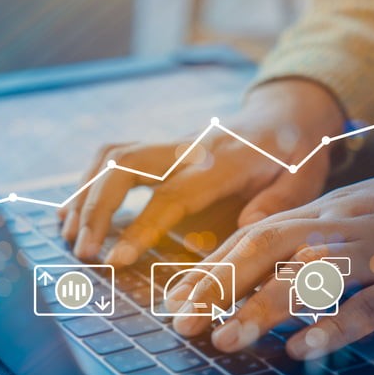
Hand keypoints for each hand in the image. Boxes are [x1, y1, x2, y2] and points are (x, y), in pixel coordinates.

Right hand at [59, 79, 343, 265]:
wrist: (286, 114)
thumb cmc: (296, 154)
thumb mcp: (303, 179)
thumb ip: (276, 204)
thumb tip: (241, 231)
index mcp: (221, 162)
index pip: (171, 195)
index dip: (140, 227)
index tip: (114, 260)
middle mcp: (187, 148)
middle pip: (124, 165)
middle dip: (95, 208)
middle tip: (82, 253)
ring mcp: (170, 144)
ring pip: (112, 156)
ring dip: (84, 194)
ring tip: (69, 236)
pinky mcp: (161, 147)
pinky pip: (115, 155)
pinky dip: (89, 182)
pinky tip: (74, 211)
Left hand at [169, 167, 373, 358]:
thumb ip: (327, 229)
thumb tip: (279, 259)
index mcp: (336, 207)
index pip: (258, 231)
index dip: (213, 264)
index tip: (178, 296)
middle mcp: (350, 223)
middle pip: (268, 246)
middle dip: (217, 283)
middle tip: (180, 321)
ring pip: (310, 275)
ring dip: (261, 308)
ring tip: (225, 340)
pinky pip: (370, 306)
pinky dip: (333, 327)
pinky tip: (303, 349)